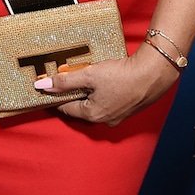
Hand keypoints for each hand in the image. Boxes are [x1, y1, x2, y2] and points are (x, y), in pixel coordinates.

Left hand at [35, 46, 179, 126]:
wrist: (153, 75)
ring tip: (81, 74)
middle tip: (63, 76)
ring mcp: (117, 115)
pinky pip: (105, 100)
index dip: (55, 95)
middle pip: (79, 106)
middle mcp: (104, 119)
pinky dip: (99, 91)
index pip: (65, 107)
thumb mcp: (89, 75)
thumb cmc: (121, 76)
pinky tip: (100, 78)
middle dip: (71, 92)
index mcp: (92, 115)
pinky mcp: (126, 107)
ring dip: (86, 91)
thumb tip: (42, 86)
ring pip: (93, 103)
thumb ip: (65, 81)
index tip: (48, 85)